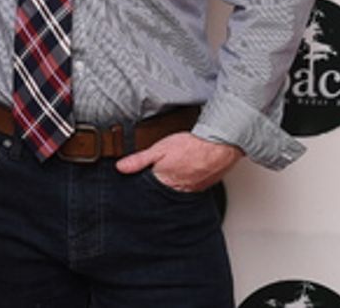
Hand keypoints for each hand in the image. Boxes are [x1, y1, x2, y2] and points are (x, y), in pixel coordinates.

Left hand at [115, 132, 243, 192]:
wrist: (219, 145)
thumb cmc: (190, 146)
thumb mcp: (159, 149)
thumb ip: (140, 160)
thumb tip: (121, 167)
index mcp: (163, 182)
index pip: (147, 191)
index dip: (141, 188)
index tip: (135, 187)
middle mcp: (177, 191)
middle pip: (161, 194)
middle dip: (156, 190)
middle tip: (154, 182)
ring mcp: (190, 191)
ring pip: (175, 194)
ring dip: (171, 188)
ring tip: (170, 176)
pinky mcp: (201, 188)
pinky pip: (189, 190)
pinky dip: (184, 184)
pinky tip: (184, 175)